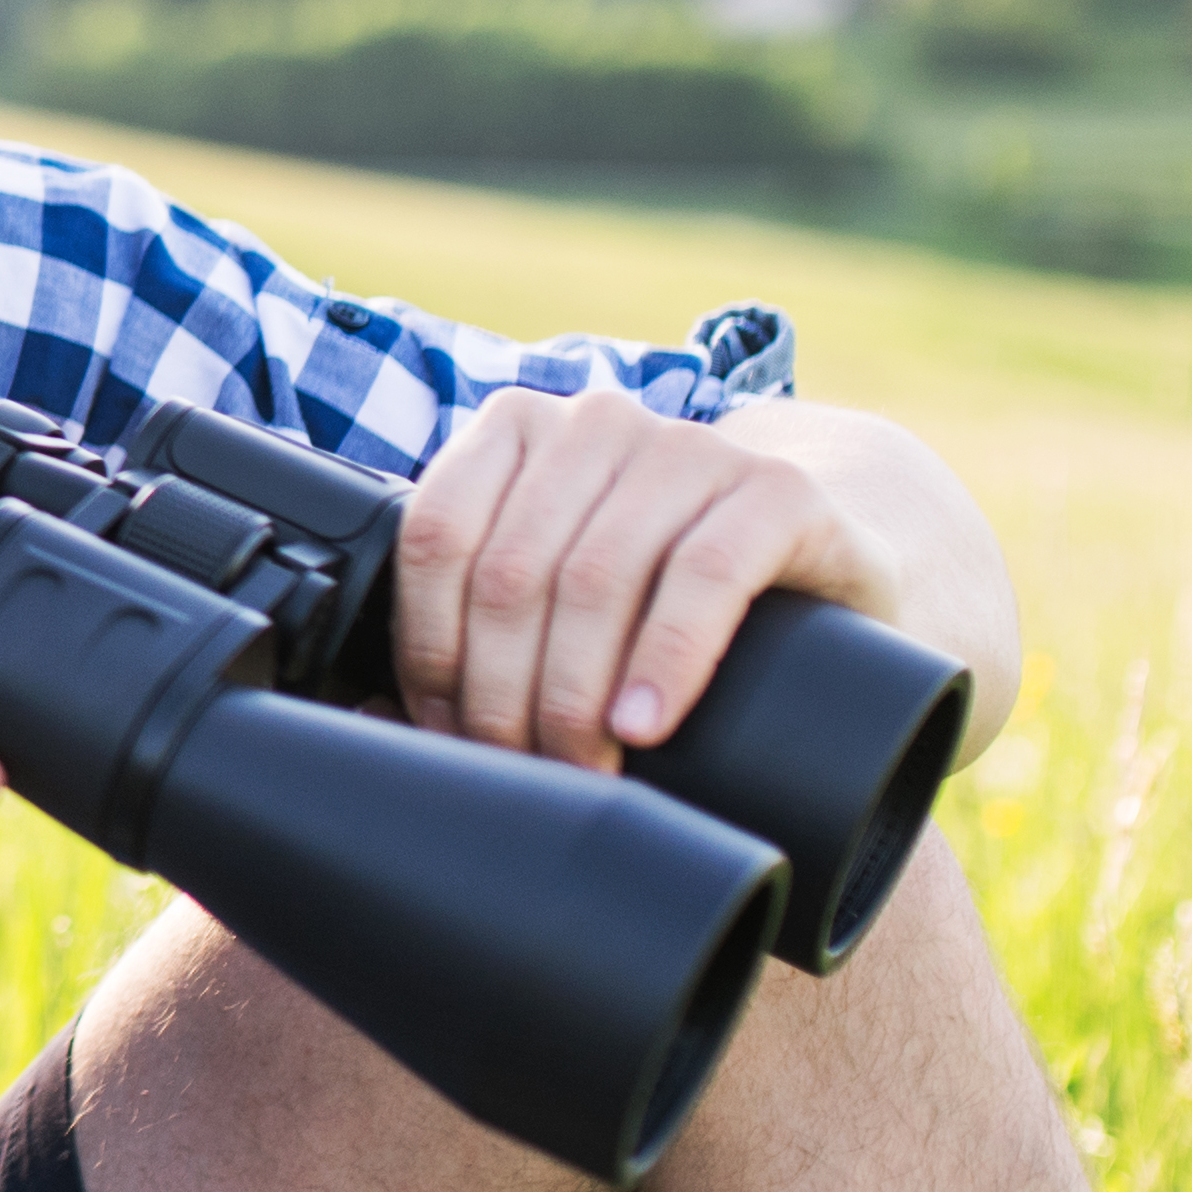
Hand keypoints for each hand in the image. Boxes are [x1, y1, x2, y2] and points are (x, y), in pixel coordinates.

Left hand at [391, 386, 900, 769]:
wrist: (816, 567)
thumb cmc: (659, 593)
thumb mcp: (559, 586)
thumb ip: (478, 620)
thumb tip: (375, 715)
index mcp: (521, 428)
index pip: (436, 534)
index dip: (429, 647)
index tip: (445, 729)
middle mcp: (600, 421)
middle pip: (511, 571)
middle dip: (502, 693)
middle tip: (520, 770)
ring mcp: (693, 446)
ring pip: (596, 577)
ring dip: (575, 694)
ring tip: (581, 768)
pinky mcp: (779, 491)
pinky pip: (705, 576)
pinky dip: (666, 662)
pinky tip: (646, 725)